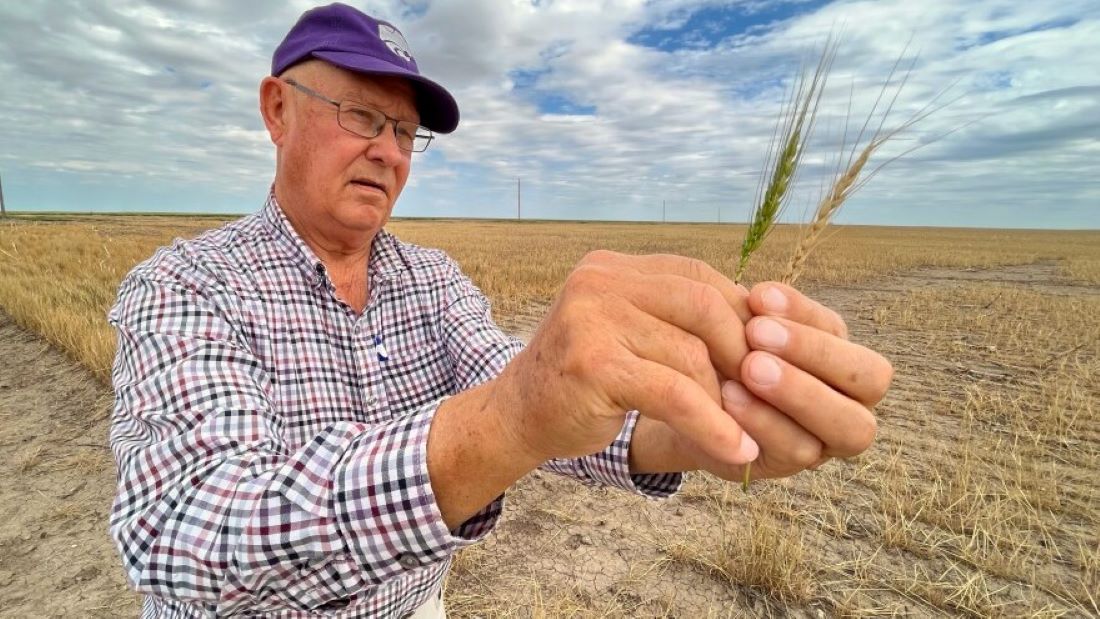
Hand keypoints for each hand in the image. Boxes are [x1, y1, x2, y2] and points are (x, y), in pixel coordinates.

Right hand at [491, 250, 759, 467]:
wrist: (514, 417)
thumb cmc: (581, 383)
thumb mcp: (627, 335)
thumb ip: (673, 320)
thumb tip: (763, 327)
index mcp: (610, 267)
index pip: (696, 275)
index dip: (738, 316)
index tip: (762, 358)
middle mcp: (598, 280)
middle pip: (702, 305)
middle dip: (740, 353)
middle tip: (760, 396)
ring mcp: (591, 317)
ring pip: (691, 353)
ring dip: (726, 399)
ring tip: (744, 430)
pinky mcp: (594, 363)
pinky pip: (674, 393)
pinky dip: (713, 425)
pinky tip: (738, 450)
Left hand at [723, 282, 892, 480]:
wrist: (689, 404)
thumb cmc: (729, 355)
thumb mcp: (744, 329)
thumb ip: (761, 315)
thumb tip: (761, 296)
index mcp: (845, 359)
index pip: (844, 330)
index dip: (806, 315)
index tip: (758, 297)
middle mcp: (852, 402)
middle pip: (870, 380)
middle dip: (814, 352)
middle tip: (756, 332)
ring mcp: (829, 441)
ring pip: (847, 425)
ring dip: (798, 391)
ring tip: (748, 367)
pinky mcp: (791, 467)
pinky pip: (796, 449)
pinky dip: (764, 420)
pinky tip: (729, 396)